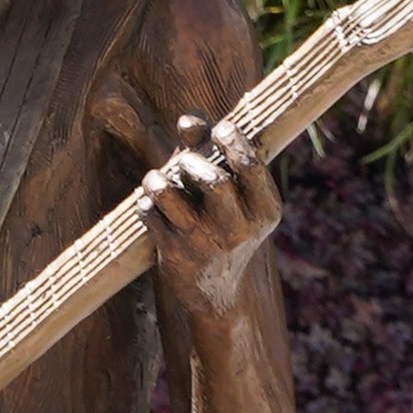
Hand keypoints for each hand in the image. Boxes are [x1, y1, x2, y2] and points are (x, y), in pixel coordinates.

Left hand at [144, 112, 281, 316]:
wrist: (216, 291)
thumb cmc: (223, 225)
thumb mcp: (232, 195)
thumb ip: (211, 151)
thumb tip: (187, 120)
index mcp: (264, 210)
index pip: (251, 167)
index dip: (233, 141)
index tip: (220, 129)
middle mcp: (239, 228)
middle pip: (214, 180)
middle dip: (191, 162)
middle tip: (183, 163)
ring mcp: (205, 242)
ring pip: (171, 194)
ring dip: (158, 179)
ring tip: (157, 180)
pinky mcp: (175, 254)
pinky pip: (150, 214)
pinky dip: (147, 203)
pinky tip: (153, 207)